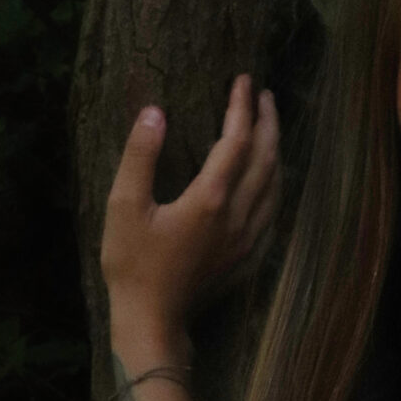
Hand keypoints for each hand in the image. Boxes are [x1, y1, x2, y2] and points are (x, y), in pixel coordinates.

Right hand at [101, 77, 279, 342]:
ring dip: (276, 152)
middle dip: (268, 123)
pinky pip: (273, 212)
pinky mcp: (247, 258)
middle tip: (264, 95)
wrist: (152, 321)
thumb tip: (154, 112)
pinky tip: (270, 183)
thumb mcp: (124, 207)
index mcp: (210, 199)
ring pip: (275, 186)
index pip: (236, 140)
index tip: (241, 79)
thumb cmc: (132, 265)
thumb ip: (140, 156)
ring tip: (270, 129)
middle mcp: (238, 216)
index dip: (241, 107)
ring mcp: (247, 239)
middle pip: (266, 159)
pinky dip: (275, 186)